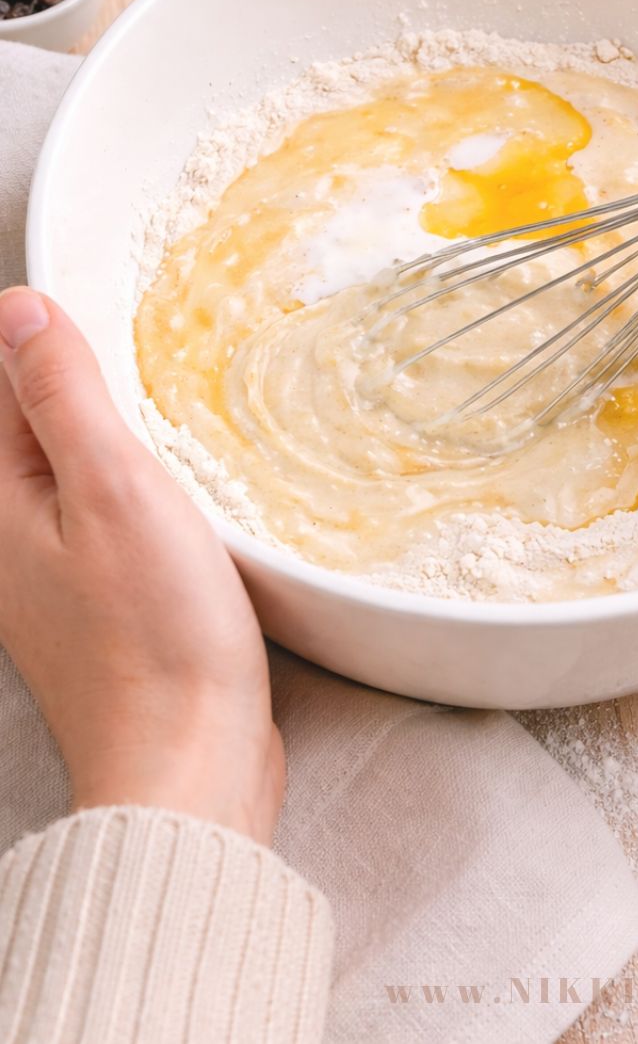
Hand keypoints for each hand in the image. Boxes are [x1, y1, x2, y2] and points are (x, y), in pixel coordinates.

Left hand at [0, 287, 283, 842]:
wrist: (188, 762)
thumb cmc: (153, 634)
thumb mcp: (111, 487)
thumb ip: (63, 395)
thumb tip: (20, 309)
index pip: (3, 385)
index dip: (45, 335)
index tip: (101, 306)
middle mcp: (13, 538)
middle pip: (34, 426)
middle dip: (78, 379)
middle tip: (141, 345)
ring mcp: (57, 575)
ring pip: (75, 470)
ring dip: (115, 430)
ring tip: (168, 399)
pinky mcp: (105, 603)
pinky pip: (108, 514)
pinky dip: (138, 483)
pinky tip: (181, 480)